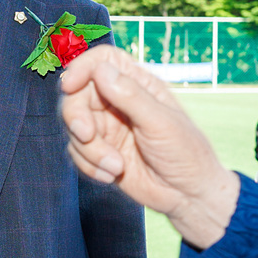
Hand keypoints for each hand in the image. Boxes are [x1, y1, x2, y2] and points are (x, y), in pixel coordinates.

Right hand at [59, 45, 238, 249]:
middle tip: (87, 136)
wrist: (187, 196)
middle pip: (77, 94)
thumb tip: (101, 70)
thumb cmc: (185, 153)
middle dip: (76, 116)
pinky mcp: (99, 151)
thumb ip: (130, 96)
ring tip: (116, 167)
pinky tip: (113, 175)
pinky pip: (76, 152)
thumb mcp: (161, 123)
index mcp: (137, 84)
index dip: (81, 68)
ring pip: (74, 127)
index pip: (101, 62)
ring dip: (89, 150)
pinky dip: (89, 166)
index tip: (70, 86)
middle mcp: (117, 101)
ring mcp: (106, 127)